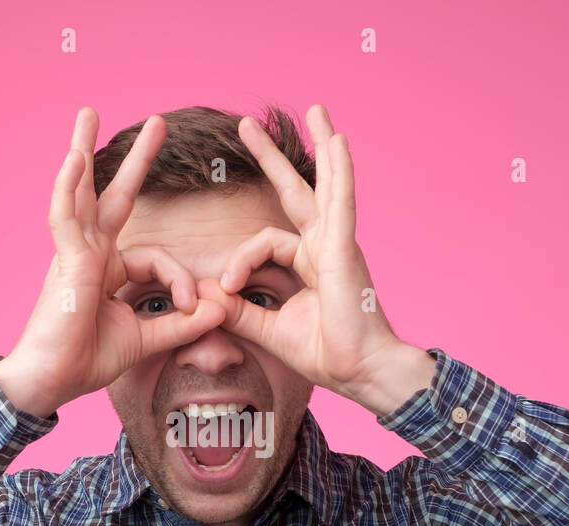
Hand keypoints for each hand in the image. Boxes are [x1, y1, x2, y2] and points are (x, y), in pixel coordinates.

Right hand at [0, 107, 226, 417]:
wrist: (52, 381)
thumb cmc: (86, 359)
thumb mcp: (145, 338)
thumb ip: (181, 324)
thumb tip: (219, 310)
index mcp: (110, 270)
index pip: (158, 259)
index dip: (181, 280)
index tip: (194, 307)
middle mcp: (92, 254)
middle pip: (115, 198)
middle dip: (136, 162)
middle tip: (156, 123)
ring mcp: (75, 253)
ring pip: (82, 192)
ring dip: (86, 151)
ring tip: (88, 113)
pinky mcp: (65, 261)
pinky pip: (65, 216)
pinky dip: (68, 187)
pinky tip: (74, 158)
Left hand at [213, 104, 433, 415]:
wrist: (360, 371)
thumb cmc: (326, 353)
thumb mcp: (270, 329)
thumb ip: (239, 311)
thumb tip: (207, 295)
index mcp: (308, 263)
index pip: (264, 244)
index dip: (239, 263)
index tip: (225, 290)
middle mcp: (324, 246)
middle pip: (296, 192)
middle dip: (271, 158)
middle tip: (246, 125)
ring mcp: (338, 244)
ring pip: (326, 186)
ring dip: (322, 146)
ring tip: (317, 110)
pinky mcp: (346, 250)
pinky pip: (342, 204)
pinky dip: (341, 173)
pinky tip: (340, 143)